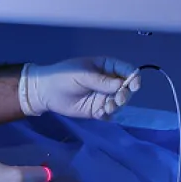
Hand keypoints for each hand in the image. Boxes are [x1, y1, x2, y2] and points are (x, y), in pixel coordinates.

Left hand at [19, 57, 140, 119]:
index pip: (126, 70)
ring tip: (107, 107)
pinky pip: (110, 113)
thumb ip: (101, 80)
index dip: (133, 77)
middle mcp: (108, 82)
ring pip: (120, 101)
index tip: (134, 85)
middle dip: (125, 94)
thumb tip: (121, 85)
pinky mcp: (98, 110)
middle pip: (127, 88)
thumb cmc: (63, 77)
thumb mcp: (82, 74)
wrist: (45, 92)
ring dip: (117, 105)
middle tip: (117, 99)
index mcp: (106, 67)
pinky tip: (101, 114)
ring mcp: (104, 96)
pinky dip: (109, 114)